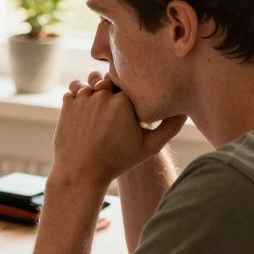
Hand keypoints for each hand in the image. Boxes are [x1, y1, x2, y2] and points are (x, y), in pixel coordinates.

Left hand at [51, 71, 185, 187]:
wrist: (82, 172)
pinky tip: (84, 115)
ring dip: (94, 95)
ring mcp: (84, 98)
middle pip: (110, 81)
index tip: (128, 105)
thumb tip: (185, 111)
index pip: (130, 82)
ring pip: (91, 84)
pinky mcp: (67, 103)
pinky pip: (74, 91)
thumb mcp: (149, 147)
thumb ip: (170, 128)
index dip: (129, 92)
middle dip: (111, 91)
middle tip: (111, 112)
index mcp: (125, 101)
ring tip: (97, 115)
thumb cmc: (118, 161)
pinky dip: (78, 100)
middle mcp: (104, 95)